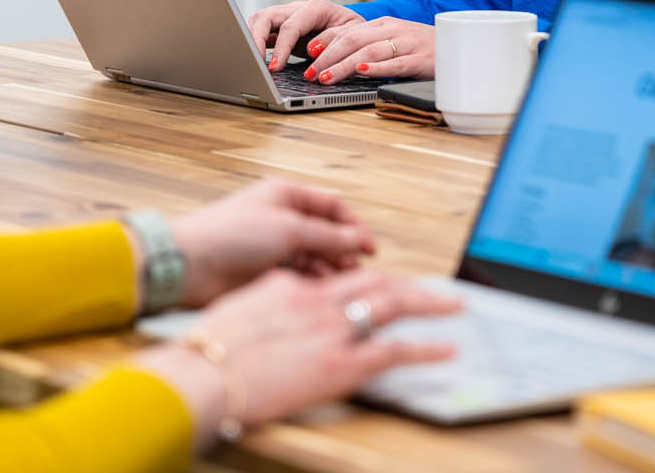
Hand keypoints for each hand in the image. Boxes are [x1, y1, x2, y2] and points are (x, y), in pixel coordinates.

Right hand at [136, 267, 460, 447]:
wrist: (201, 375)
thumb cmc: (206, 353)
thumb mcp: (237, 316)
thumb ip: (265, 311)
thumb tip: (273, 318)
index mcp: (289, 286)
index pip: (338, 278)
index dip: (366, 282)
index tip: (382, 287)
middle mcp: (315, 300)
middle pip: (374, 281)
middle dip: (409, 285)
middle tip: (436, 290)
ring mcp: (330, 329)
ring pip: (392, 304)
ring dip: (428, 302)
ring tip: (453, 305)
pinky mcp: (340, 363)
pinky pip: (394, 351)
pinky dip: (426, 348)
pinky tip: (446, 349)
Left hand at [169, 180, 373, 306]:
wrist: (190, 265)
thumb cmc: (228, 234)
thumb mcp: (288, 229)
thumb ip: (328, 235)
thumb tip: (359, 239)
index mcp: (285, 195)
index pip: (331, 205)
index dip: (353, 226)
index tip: (369, 247)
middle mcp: (280, 218)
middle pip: (325, 233)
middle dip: (344, 251)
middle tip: (358, 272)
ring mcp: (272, 246)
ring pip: (313, 257)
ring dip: (330, 270)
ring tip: (343, 286)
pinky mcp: (264, 272)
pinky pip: (298, 276)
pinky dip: (312, 283)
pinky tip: (321, 294)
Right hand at [247, 0, 363, 70]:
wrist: (355, 28)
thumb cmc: (355, 31)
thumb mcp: (353, 35)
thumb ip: (334, 40)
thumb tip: (312, 49)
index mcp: (317, 7)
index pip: (291, 25)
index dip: (281, 47)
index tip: (275, 67)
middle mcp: (298, 9)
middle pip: (266, 16)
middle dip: (255, 39)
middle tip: (254, 63)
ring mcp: (287, 17)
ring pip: (259, 20)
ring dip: (251, 39)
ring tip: (251, 61)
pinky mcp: (281, 29)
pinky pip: (262, 31)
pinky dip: (255, 43)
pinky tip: (255, 59)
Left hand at [305, 18, 433, 83]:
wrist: (461, 44)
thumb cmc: (422, 47)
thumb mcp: (394, 40)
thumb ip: (370, 44)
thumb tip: (338, 58)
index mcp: (383, 24)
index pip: (348, 30)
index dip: (326, 41)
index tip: (308, 52)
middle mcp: (392, 30)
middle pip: (353, 40)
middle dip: (328, 57)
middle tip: (311, 72)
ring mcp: (407, 44)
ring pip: (369, 52)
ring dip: (344, 65)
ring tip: (327, 77)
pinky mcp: (421, 59)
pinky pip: (396, 63)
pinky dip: (376, 68)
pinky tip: (362, 73)